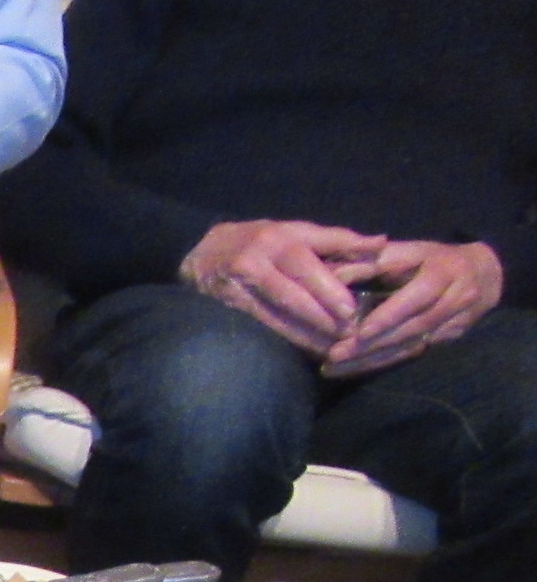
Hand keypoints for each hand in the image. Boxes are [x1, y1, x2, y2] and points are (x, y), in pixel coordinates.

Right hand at [179, 219, 383, 357]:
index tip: (358, 298)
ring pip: (280, 307)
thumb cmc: (259, 242)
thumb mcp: (294, 233)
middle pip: (298, 282)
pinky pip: (263, 321)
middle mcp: (262, 254)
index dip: (336, 275)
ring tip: (334, 344)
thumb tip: (381, 243)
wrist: (202, 252)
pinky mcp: (231, 301)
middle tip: (348, 328)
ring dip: (308, 328)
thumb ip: (336, 241)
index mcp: (283, 234)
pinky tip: (307, 348)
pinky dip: (287, 336)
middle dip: (324, 307)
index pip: (317, 251)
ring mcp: (242, 279)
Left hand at [322, 239, 503, 377]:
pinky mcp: (449, 339)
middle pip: (413, 327)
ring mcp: (456, 322)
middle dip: (373, 344)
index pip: (418, 297)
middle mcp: (456, 299)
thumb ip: (371, 260)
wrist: (485, 273)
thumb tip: (332, 272)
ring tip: (336, 367)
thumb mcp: (407, 251)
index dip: (389, 315)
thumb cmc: (433, 259)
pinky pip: (413, 354)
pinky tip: (354, 369)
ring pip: (412, 345)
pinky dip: (382, 362)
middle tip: (335, 355)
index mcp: (445, 272)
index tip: (359, 332)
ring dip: (372, 359)